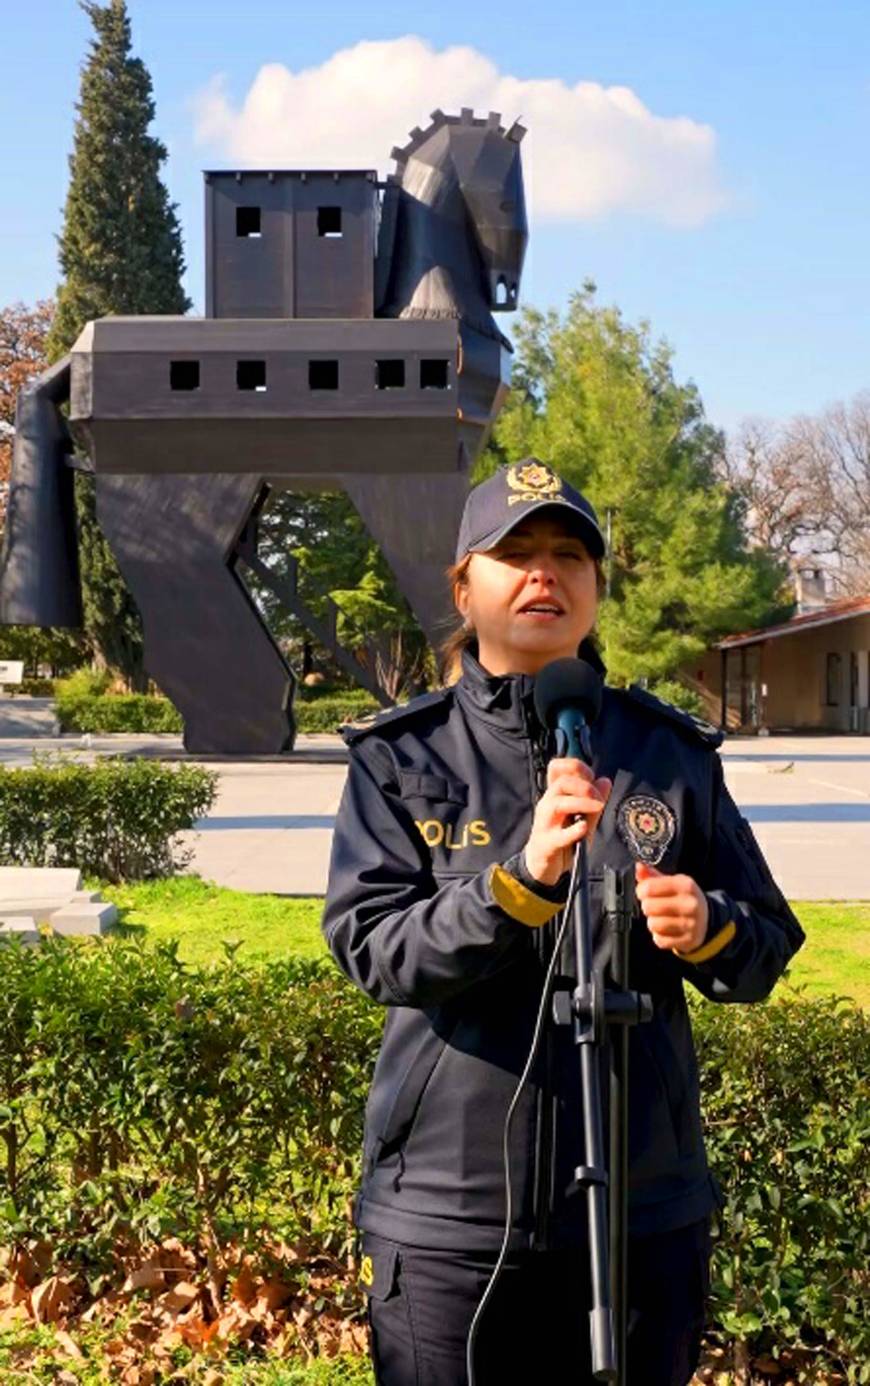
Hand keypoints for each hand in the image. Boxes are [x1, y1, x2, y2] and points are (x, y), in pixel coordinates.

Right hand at [523, 758, 611, 885]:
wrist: (543, 865)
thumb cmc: (564, 840)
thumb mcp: (583, 819)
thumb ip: (594, 801)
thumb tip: (605, 780)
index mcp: (555, 795)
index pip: (557, 768)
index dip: (576, 766)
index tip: (591, 776)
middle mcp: (547, 804)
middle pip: (561, 782)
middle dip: (584, 786)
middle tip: (600, 799)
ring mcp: (545, 823)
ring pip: (558, 804)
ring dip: (581, 803)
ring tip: (598, 807)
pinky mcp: (546, 843)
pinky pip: (558, 835)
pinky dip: (572, 831)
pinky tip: (583, 828)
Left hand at [635, 862, 708, 953]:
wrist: (707, 919)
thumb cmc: (684, 898)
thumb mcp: (672, 883)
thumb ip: (652, 876)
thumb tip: (638, 867)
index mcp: (685, 885)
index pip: (649, 887)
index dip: (641, 890)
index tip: (645, 892)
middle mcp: (690, 904)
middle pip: (648, 907)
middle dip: (647, 907)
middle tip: (655, 906)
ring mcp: (691, 924)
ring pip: (653, 924)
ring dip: (653, 922)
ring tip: (661, 918)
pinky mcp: (688, 940)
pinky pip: (660, 940)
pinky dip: (659, 936)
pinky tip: (667, 930)